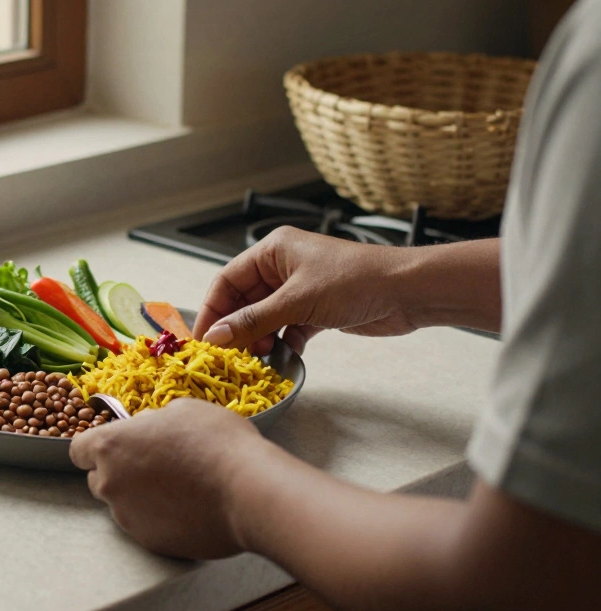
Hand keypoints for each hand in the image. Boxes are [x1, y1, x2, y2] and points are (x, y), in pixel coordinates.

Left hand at [68, 398, 263, 559]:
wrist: (248, 490)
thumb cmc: (216, 443)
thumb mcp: (182, 410)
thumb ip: (152, 422)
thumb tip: (147, 428)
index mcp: (111, 446)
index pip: (79, 450)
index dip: (97, 448)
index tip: (116, 448)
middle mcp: (111, 483)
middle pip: (99, 480)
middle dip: (118, 473)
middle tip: (153, 466)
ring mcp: (128, 517)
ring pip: (122, 505)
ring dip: (140, 498)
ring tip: (178, 488)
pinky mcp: (149, 542)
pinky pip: (146, 527)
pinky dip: (159, 519)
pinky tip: (188, 508)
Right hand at [192, 226, 417, 353]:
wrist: (408, 292)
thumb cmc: (355, 281)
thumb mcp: (297, 301)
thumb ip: (253, 320)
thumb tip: (216, 336)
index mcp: (272, 251)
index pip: (227, 280)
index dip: (211, 310)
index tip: (202, 339)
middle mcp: (282, 267)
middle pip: (243, 301)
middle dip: (235, 328)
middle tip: (228, 355)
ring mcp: (299, 289)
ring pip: (264, 318)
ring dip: (258, 339)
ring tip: (257, 359)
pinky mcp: (316, 310)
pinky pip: (286, 329)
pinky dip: (282, 344)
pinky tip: (282, 359)